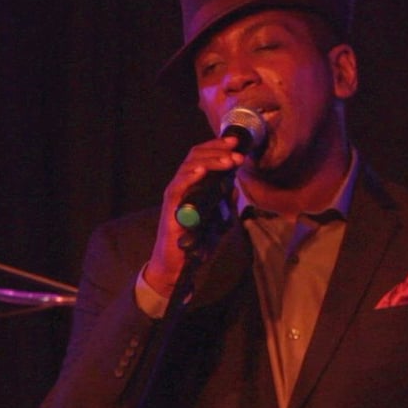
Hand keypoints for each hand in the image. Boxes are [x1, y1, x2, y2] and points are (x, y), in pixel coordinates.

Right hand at [143, 136, 243, 297]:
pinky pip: (178, 186)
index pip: (203, 157)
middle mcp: (182, 184)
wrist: (177, 263)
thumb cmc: (194, 241)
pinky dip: (189, 177)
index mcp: (193, 184)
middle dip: (218, 150)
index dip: (219, 147)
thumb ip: (223, 203)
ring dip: (210, 161)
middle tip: (237, 152)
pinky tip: (201, 171)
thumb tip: (233, 186)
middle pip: (196, 156)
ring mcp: (175, 194)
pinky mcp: (170, 206)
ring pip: (189, 167)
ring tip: (228, 160)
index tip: (237, 143)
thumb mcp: (217, 220)